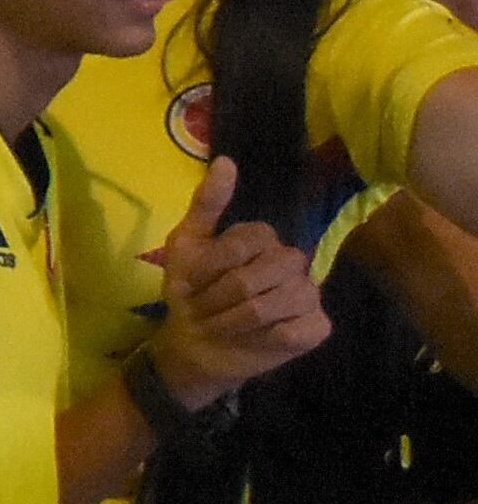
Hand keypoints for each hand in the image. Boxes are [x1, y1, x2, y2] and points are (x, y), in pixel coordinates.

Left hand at [145, 156, 328, 408]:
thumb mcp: (186, 244)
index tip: (191, 283)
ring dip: (238, 319)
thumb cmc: (190, 291)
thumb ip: (207, 204)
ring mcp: (309, 294)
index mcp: (262, 239)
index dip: (214, 266)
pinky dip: (268, 338)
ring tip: (222, 324)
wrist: (195, 342)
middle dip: (224, 295)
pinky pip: (299, 329)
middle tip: (206, 308)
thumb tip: (227, 161)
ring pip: (280, 300)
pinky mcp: (317, 327)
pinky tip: (255, 339)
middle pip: (264, 271)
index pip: (248, 239)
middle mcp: (291, 261)